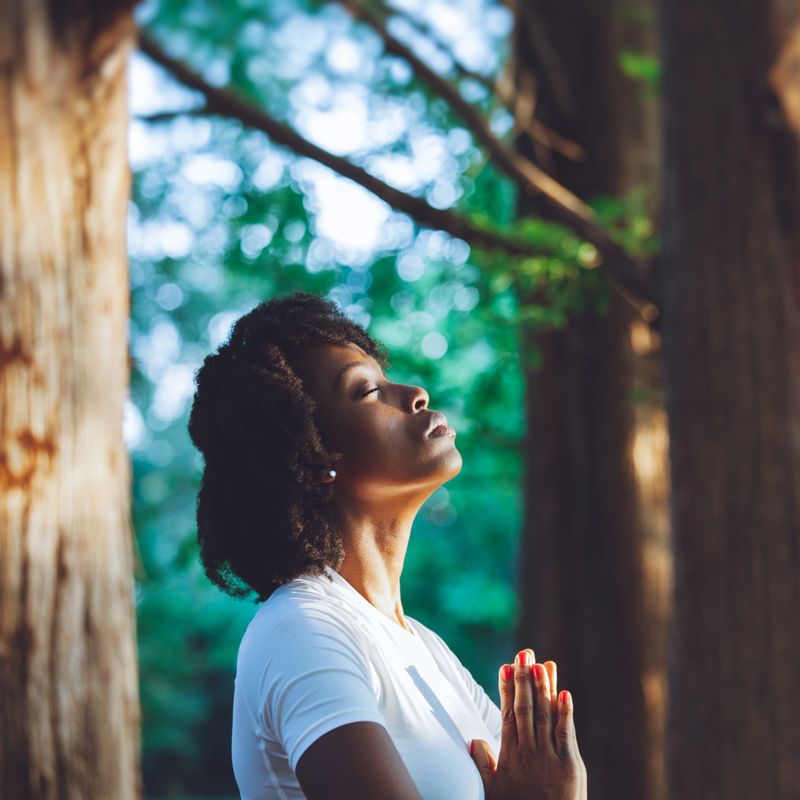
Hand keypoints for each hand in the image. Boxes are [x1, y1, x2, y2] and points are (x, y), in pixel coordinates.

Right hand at [469, 648, 586, 799]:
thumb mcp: (494, 792)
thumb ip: (484, 765)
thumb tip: (474, 740)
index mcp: (511, 755)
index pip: (508, 713)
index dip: (507, 688)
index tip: (505, 664)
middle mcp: (529, 752)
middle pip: (526, 708)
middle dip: (524, 679)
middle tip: (524, 652)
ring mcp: (550, 758)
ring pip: (546, 715)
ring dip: (544, 688)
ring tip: (542, 663)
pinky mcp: (570, 766)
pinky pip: (566, 735)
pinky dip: (566, 713)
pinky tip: (565, 693)